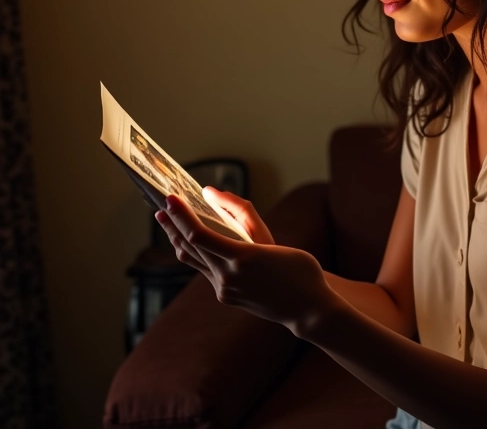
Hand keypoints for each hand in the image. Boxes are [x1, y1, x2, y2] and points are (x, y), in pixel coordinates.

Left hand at [155, 194, 335, 334]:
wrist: (308, 310)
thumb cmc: (299, 269)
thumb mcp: (274, 236)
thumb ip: (241, 212)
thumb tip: (213, 194)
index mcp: (241, 258)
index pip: (199, 234)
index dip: (181, 215)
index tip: (171, 198)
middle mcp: (227, 276)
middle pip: (189, 246)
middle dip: (173, 223)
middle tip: (161, 205)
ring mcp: (224, 289)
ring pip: (192, 260)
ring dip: (177, 239)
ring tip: (167, 221)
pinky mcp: (226, 296)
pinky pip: (204, 269)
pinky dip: (195, 252)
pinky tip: (192, 242)